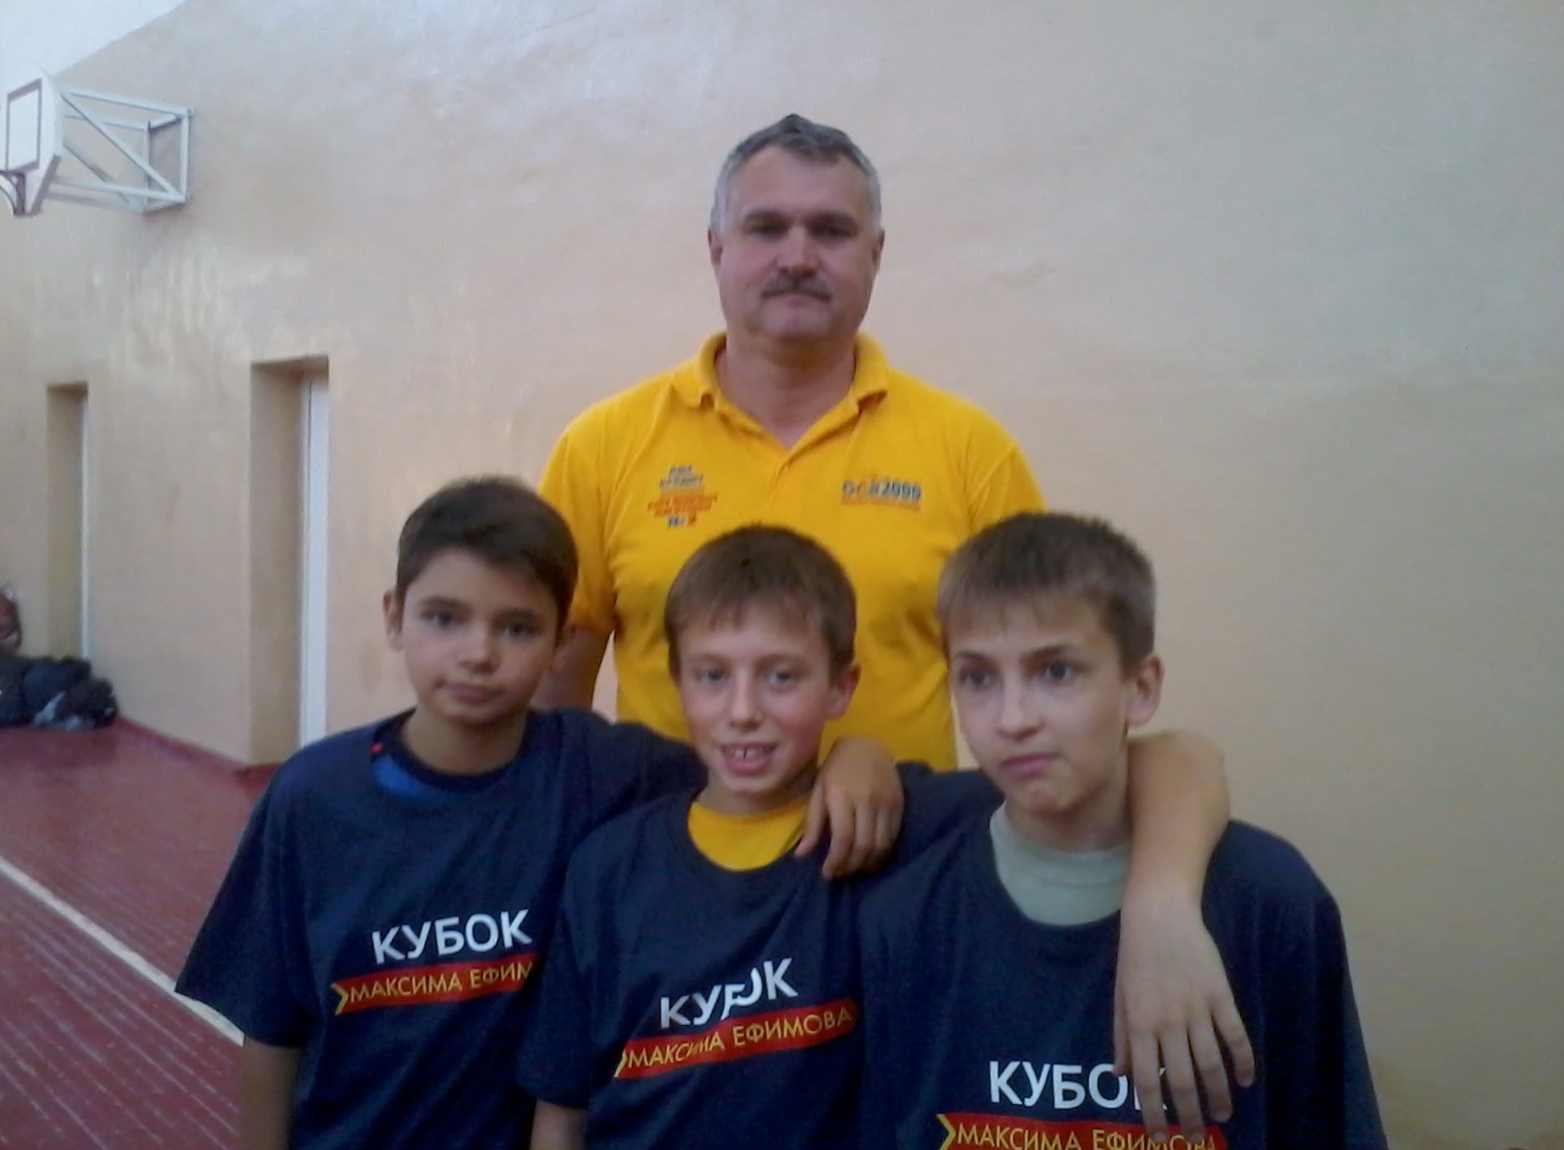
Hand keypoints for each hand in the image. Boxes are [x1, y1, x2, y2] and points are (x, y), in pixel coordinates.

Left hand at [795, 737, 903, 877]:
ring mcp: (885, 802)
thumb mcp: (818, 792)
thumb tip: (801, 856)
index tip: (828, 873)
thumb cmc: (836, 768)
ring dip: (867, 864)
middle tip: (840, 873)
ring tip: (854, 868)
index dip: (836, 861)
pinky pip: (893, 837)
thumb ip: (812, 825)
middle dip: (850, 866)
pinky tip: (870, 858)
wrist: (866, 745)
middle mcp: (866, 800)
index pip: (843, 838)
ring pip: (881, 845)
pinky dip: (881, 854)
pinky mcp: (899, 805)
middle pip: (863, 845)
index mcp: (841, 796)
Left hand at [1113, 888, 1254, 1141]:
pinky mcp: (1221, 996)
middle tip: (1195, 1137)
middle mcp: (1169, 1022)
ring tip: (1222, 1116)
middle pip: (1183, 1080)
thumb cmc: (1134, 956)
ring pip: (1211, 1064)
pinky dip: (1243, 1061)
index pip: (1147, 1081)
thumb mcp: (1120, 996)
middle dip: (1189, 1114)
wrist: (1160, 915)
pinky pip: (1235, 1036)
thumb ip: (1122, 1037)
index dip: (1153, 1114)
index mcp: (1140, 1024)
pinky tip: (1246, 1081)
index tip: (1160, 1139)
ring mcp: (1197, 1010)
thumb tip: (1121, 1076)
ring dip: (1218, 1095)